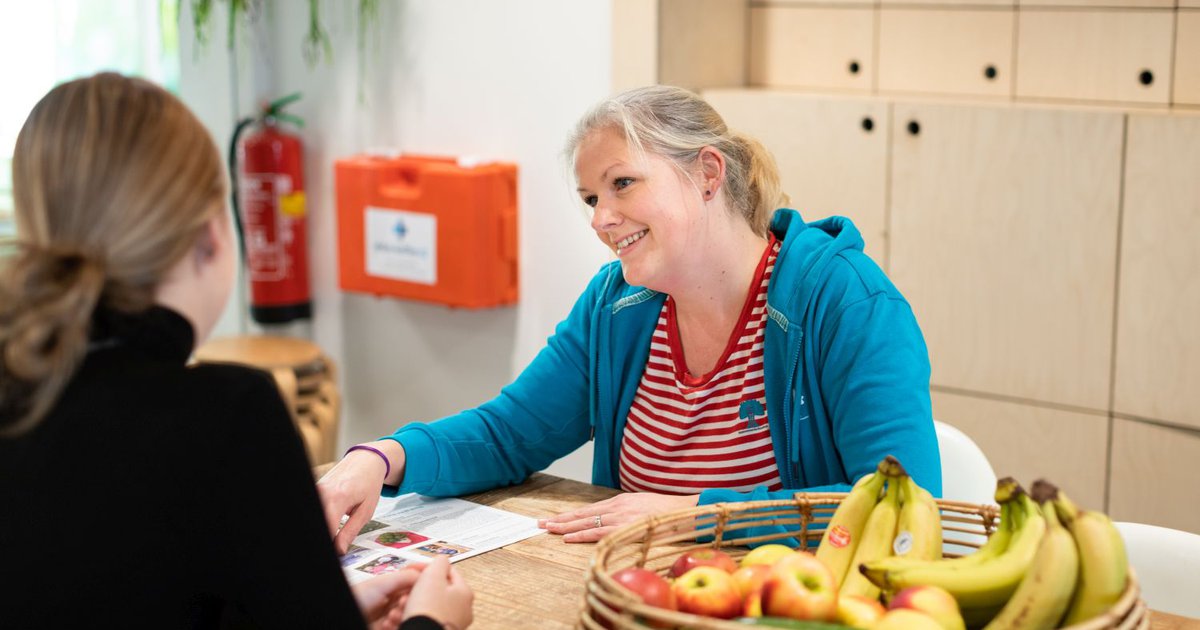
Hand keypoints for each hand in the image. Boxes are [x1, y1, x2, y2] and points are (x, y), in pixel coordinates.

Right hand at [318, 440, 405, 553]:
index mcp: (338, 498)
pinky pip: (314, 510)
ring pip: (314, 519)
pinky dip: (320, 521)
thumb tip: (339, 551)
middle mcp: (322, 493)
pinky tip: (329, 525)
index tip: (335, 558)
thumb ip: (350, 532)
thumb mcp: (366, 510)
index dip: (329, 547)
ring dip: (322, 529)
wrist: (365, 460)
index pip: (326, 530)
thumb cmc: (369, 483)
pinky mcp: (313, 491)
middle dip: (325, 539)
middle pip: (317, 525)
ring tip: (333, 537)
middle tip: (334, 550)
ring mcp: (315, 490)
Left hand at [350, 566, 423, 628]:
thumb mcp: (383, 582)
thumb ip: (406, 576)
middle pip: (416, 599)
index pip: (415, 579)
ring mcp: (393, 614)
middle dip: (412, 601)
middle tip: (403, 603)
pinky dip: (397, 625)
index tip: (434, 581)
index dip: (424, 581)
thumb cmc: (358, 597)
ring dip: (403, 615)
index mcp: (393, 584)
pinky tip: (387, 624)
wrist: (347, 615)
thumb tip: (428, 575)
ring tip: (392, 616)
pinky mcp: (390, 627)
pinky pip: (403, 625)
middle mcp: (394, 598)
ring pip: (410, 614)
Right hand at [403, 556, 473, 629]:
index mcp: (465, 592)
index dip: (430, 568)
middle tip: (408, 590)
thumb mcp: (432, 576)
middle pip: (438, 589)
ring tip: (403, 604)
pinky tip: (404, 615)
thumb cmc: (428, 609)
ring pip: (431, 604)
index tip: (416, 569)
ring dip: (415, 602)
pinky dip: (416, 615)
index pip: (448, 571)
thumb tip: (442, 559)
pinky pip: (427, 618)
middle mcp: (463, 608)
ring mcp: (454, 622)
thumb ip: (439, 562)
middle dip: (420, 588)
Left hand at [537, 492, 699, 542]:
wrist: (685, 509)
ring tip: (548, 529)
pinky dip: (582, 534)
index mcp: (620, 501)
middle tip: (541, 523)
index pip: (589, 509)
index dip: (571, 515)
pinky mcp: (626, 525)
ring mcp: (620, 515)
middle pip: (583, 514)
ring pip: (586, 521)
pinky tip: (569, 537)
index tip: (556, 518)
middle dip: (561, 519)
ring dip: (565, 526)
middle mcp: (617, 506)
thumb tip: (614, 521)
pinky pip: (599, 531)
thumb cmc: (667, 511)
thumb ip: (626, 513)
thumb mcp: (642, 507)